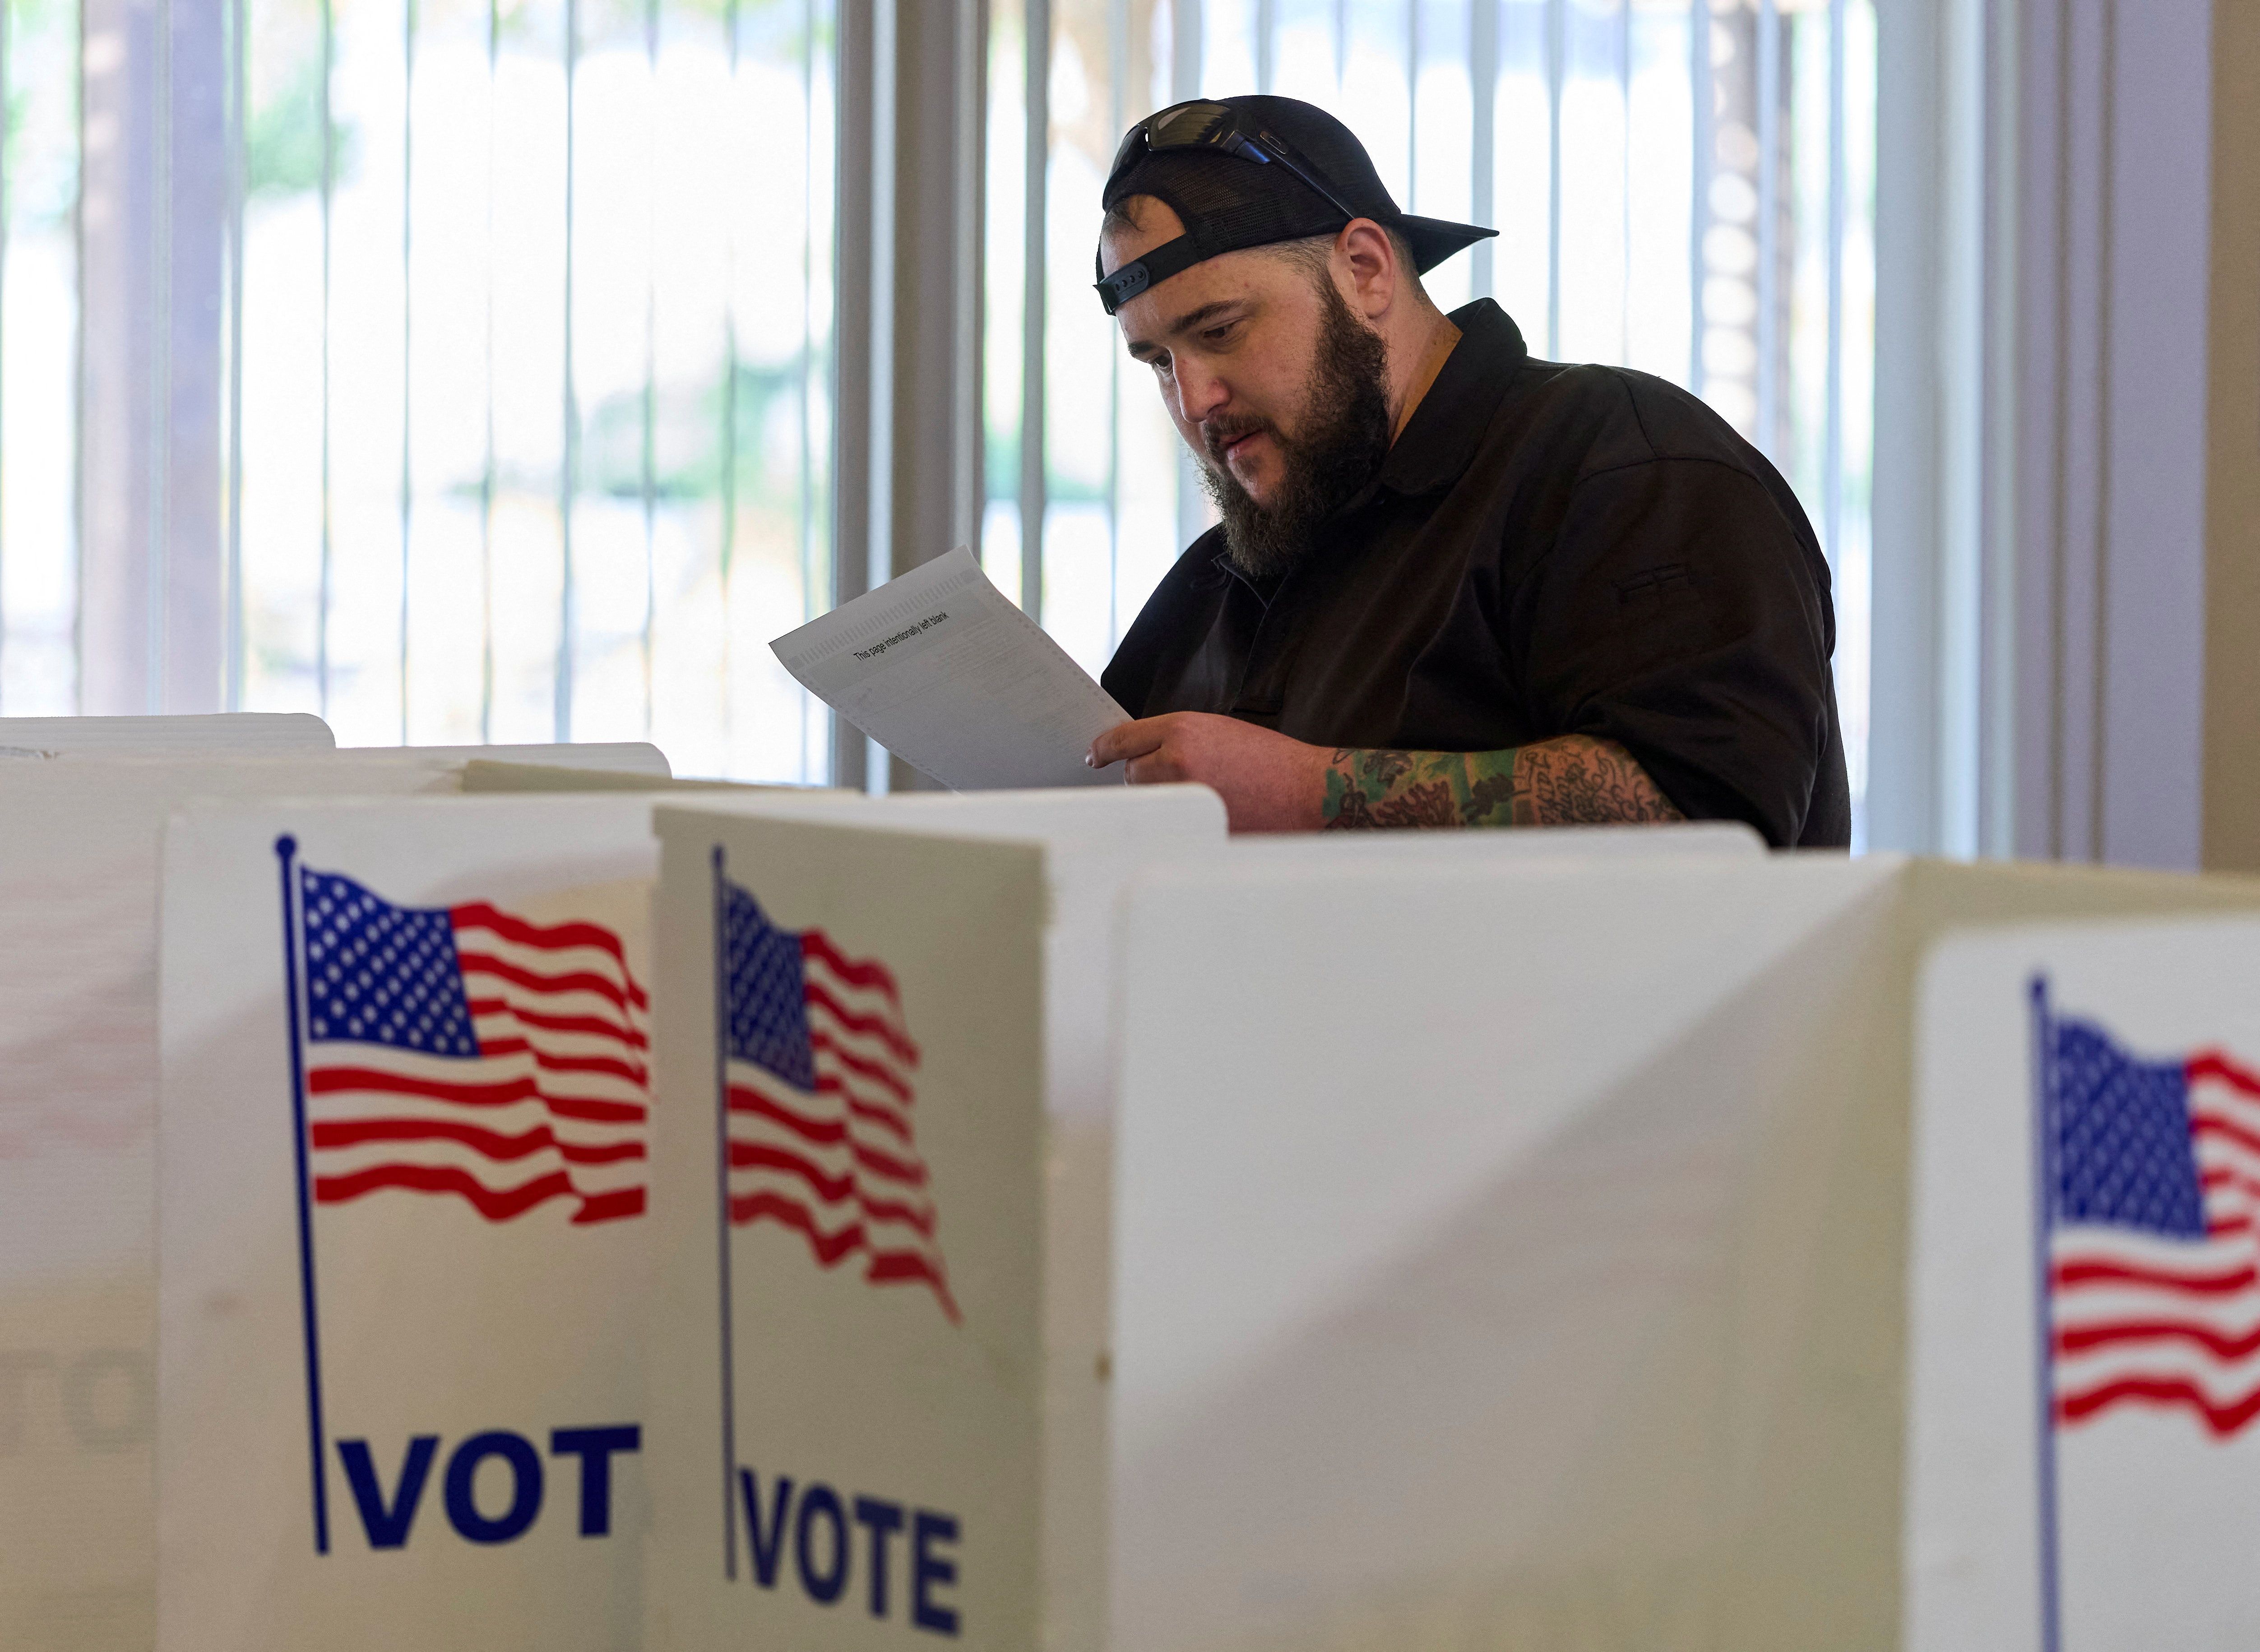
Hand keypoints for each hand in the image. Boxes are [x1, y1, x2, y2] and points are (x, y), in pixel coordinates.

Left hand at [1087, 712, 1330, 831]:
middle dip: (1146, 774)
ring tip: (1204, 792)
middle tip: (1181, 775)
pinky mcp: (1193, 825)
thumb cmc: (1270, 761)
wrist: (1307, 791)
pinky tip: (1210, 810)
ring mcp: (1183, 797)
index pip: (1123, 739)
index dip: (1103, 748)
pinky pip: (1168, 822)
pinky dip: (1179, 819)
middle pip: (1132, 773)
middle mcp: (1177, 760)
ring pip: (1149, 799)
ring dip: (1163, 797)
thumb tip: (1143, 752)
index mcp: (1183, 729)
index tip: (1095, 754)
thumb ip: (1177, 737)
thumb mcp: (1220, 730)